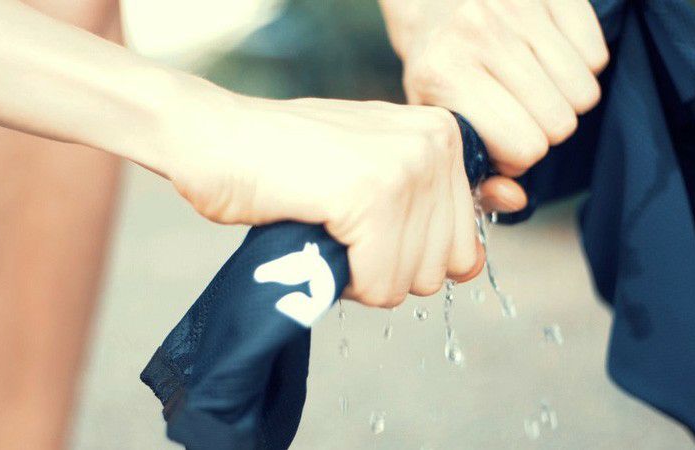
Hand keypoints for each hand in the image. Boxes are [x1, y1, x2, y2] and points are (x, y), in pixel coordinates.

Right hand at [164, 94, 482, 306]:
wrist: (210, 136)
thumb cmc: (285, 161)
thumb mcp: (372, 169)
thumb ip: (432, 204)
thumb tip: (483, 248)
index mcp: (443, 133)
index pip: (464, 246)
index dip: (407, 255)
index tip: (365, 224)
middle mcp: (436, 142)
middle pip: (441, 270)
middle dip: (385, 268)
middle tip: (338, 227)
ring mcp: (405, 166)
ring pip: (410, 282)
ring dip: (359, 274)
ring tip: (324, 226)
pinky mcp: (370, 195)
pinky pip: (378, 284)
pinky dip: (341, 280)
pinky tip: (315, 235)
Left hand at [380, 0, 608, 210]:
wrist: (435, 5)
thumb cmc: (439, 71)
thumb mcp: (439, 124)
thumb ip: (473, 173)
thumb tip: (515, 200)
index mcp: (443, 74)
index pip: (526, 148)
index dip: (519, 155)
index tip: (501, 140)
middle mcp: (478, 34)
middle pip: (561, 124)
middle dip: (543, 130)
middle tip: (517, 113)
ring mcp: (516, 6)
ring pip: (585, 93)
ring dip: (564, 100)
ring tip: (531, 88)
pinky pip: (597, 55)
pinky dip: (580, 65)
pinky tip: (545, 60)